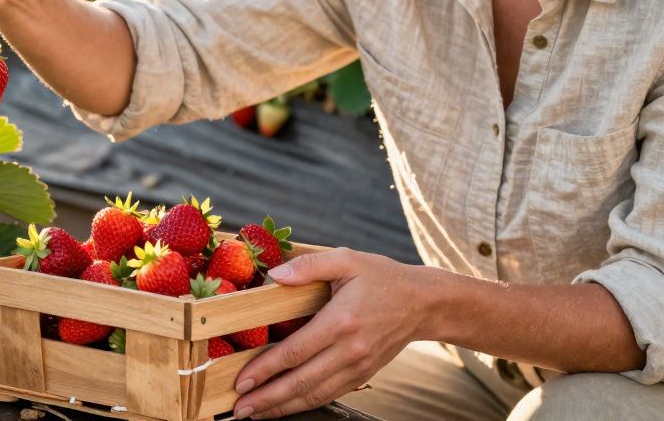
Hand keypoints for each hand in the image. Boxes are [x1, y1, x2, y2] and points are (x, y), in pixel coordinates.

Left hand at [231, 248, 436, 418]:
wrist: (424, 303)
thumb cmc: (382, 277)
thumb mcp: (346, 259)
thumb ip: (309, 266)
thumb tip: (275, 275)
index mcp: (341, 321)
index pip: (295, 352)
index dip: (266, 369)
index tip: (242, 380)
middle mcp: (350, 350)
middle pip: (302, 381)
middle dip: (267, 398)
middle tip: (239, 409)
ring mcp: (358, 366)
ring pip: (315, 395)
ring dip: (283, 408)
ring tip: (255, 414)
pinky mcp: (363, 374)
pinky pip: (330, 394)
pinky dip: (306, 405)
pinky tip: (286, 407)